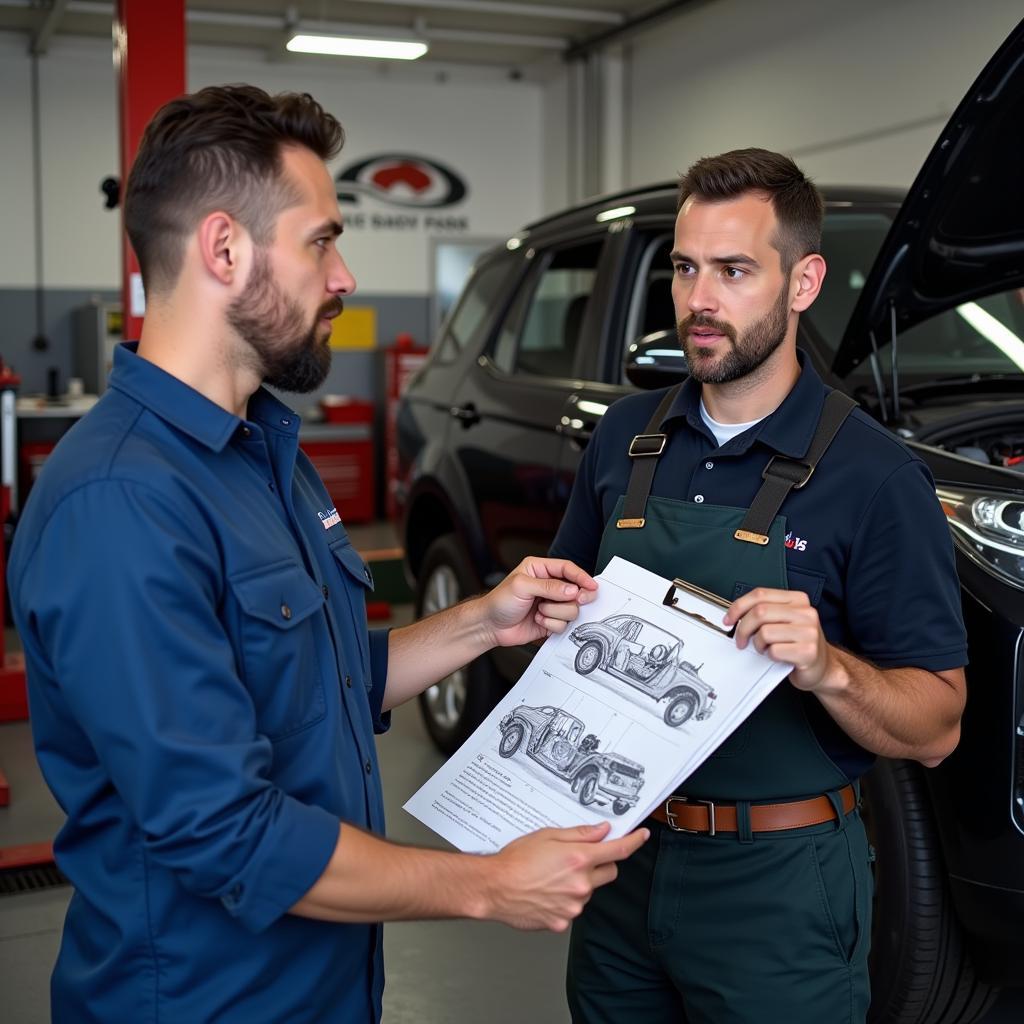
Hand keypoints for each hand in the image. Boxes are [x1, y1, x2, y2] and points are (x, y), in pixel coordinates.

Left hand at [480, 557, 597, 647]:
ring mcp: (551, 604)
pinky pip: (563, 624)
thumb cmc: (499, 601)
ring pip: (571, 609)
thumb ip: (548, 586)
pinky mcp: (551, 621)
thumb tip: (571, 589)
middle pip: (575, 590)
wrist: (489, 626)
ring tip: (539, 611)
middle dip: (573, 597)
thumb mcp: (521, 586)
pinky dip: (551, 624)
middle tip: (575, 600)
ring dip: (555, 612)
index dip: (581, 577)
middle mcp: (549, 586)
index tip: (592, 586)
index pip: (567, 569)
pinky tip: (537, 620)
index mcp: (540, 570)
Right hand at [485, 822, 648, 931]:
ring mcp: (573, 906)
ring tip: (552, 876)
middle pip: (609, 872)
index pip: (618, 850)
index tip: (641, 836)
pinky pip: (573, 908)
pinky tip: (546, 892)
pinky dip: (565, 900)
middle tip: (578, 858)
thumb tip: (602, 831)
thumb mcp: (547, 835)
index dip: (634, 841)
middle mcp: (580, 884)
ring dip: (580, 882)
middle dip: (600, 863)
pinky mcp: (563, 922)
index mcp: (578, 859)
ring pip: (589, 891)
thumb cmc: (515, 861)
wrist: (494, 889)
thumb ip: (579, 834)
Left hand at [723, 586, 837, 691]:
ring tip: (765, 648)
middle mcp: (806, 612)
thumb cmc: (798, 644)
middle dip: (743, 628)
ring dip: (758, 644)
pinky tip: (777, 657)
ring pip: (765, 632)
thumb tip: (735, 615)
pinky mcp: (808, 652)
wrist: (822, 668)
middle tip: (741, 640)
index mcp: (798, 600)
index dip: (738, 606)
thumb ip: (764, 612)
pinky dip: (769, 656)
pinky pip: (774, 651)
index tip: (729, 619)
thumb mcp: (783, 621)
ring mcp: (809, 632)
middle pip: (759, 612)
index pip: (760, 594)